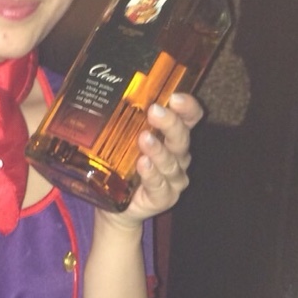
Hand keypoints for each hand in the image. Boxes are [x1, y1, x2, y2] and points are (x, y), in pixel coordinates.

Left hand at [101, 93, 203, 227]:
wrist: (116, 206)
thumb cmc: (122, 166)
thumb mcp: (122, 139)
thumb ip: (123, 120)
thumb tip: (107, 91)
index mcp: (172, 137)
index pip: (190, 118)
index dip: (188, 107)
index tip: (175, 97)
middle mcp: (178, 156)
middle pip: (182, 137)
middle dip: (170, 123)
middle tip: (154, 112)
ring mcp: (173, 179)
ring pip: (171, 162)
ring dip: (158, 149)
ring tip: (144, 139)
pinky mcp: (164, 198)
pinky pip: (160, 185)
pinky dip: (152, 174)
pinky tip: (143, 165)